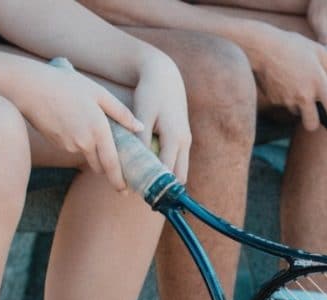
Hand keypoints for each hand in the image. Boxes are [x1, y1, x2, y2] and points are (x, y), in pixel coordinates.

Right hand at [14, 63, 142, 190]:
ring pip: (86, 155)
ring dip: (92, 151)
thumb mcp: (98, 93)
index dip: (119, 180)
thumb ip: (121, 112)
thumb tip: (139, 127)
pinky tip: (72, 122)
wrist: (29, 87)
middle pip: (100, 165)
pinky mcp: (57, 144)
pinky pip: (73, 147)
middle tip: (116, 165)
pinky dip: (78, 142)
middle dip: (107, 167)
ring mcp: (69, 146)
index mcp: (98, 130)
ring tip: (88, 127)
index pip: (112, 164)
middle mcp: (84, 143)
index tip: (125, 191)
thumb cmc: (65, 84)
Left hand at [132, 53, 191, 182]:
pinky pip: (178, 161)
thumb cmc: (150, 93)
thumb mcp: (143, 113)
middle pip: (180, 177)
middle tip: (145, 195)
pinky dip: (168, 168)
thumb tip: (139, 164)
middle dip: (164, 187)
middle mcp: (185, 142)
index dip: (155, 185)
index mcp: (175, 138)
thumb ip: (142, 139)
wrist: (165, 76)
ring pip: (181, 170)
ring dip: (167, 178)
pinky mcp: (184, 139)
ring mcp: (186, 141)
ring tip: (147, 185)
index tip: (140, 194)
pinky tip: (151, 170)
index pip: (167, 171)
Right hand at [246, 26, 326, 145]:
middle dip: (313, 121)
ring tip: (293, 81)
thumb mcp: (317, 51)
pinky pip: (285, 104)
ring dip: (299, 105)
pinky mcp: (275, 101)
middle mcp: (304, 96)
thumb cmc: (292, 45)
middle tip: (311, 107)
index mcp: (319, 84)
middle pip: (312, 124)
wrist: (260, 47)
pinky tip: (281, 78)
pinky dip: (286, 96)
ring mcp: (288, 100)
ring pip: (297, 113)